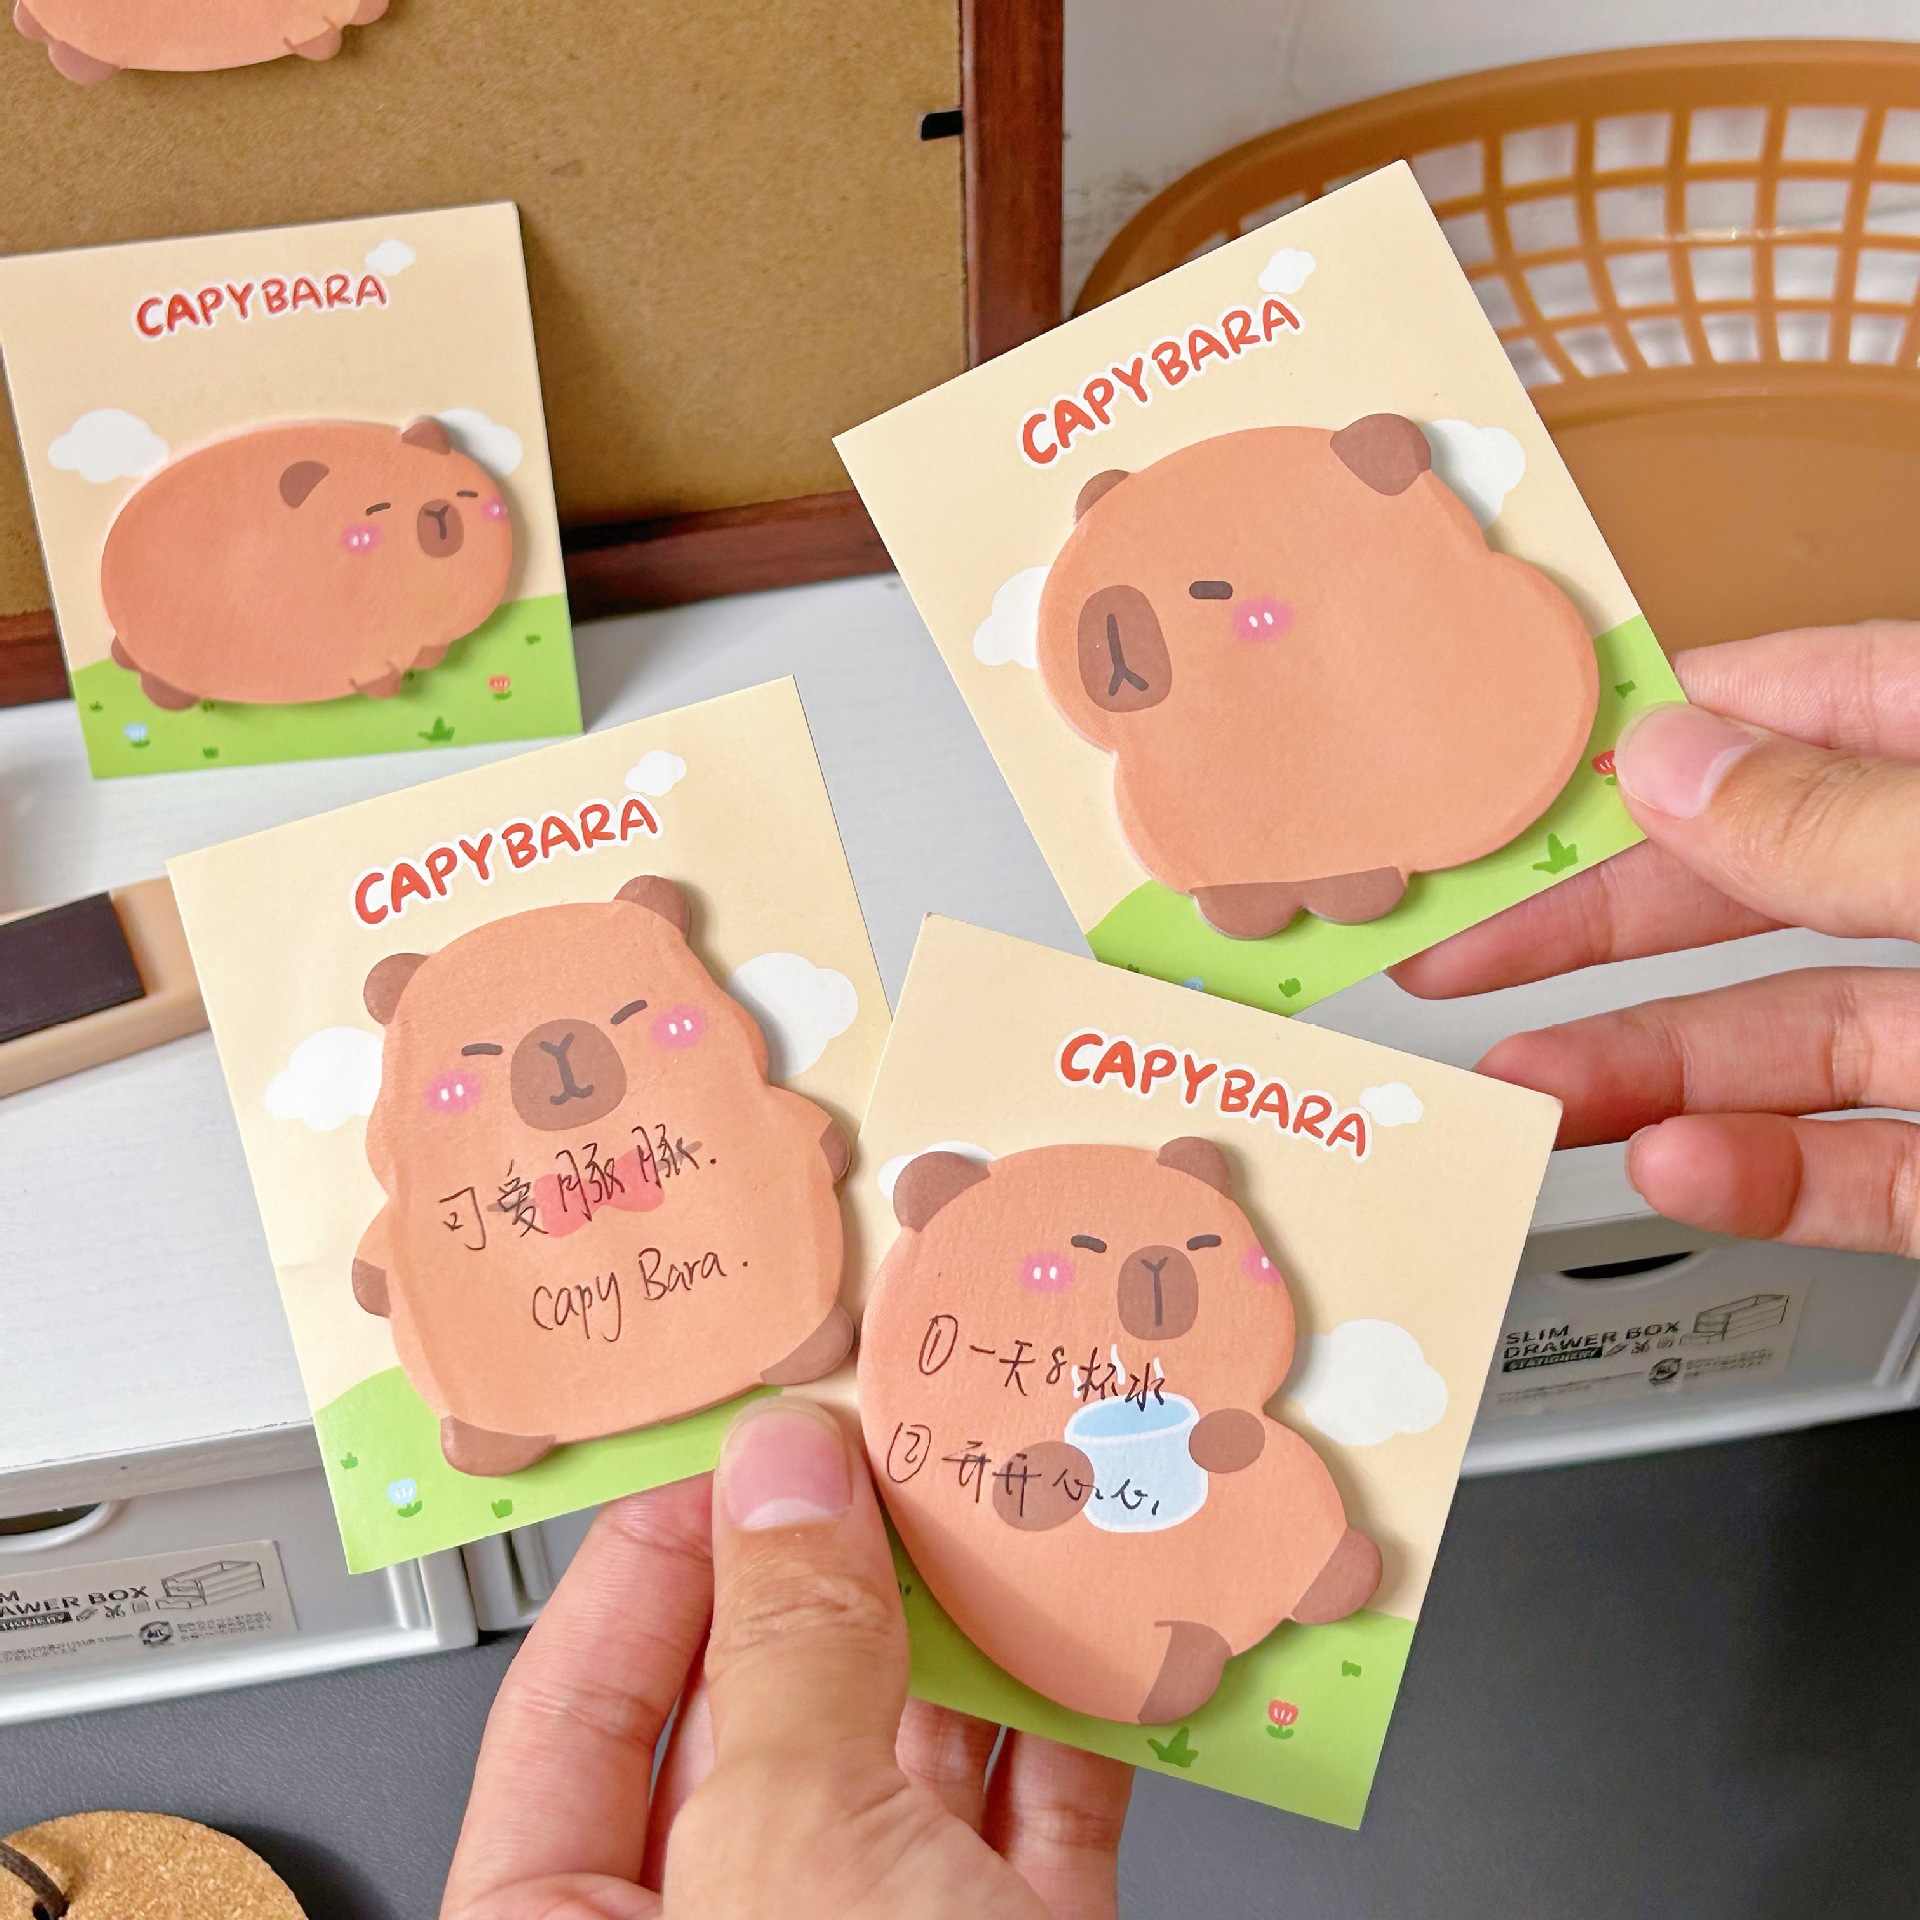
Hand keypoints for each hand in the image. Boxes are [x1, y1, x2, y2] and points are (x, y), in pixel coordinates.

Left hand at [440, 1399, 1130, 1918]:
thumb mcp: (797, 1859)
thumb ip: (787, 1656)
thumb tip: (787, 1475)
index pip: (576, 1707)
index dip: (655, 1553)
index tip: (745, 1443)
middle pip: (754, 1714)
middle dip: (835, 1574)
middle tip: (890, 1453)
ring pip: (898, 1761)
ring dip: (964, 1633)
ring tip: (997, 1506)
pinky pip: (1024, 1819)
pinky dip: (1063, 1726)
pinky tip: (1087, 1629)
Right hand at [1391, 621, 1919, 1256]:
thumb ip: (1845, 822)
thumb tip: (1674, 766)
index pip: (1797, 708)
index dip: (1638, 735)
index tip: (1497, 773)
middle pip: (1752, 885)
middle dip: (1591, 925)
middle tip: (1452, 943)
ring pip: (1790, 1039)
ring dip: (1644, 1069)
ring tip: (1528, 1088)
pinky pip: (1867, 1168)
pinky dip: (1767, 1177)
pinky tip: (1681, 1168)